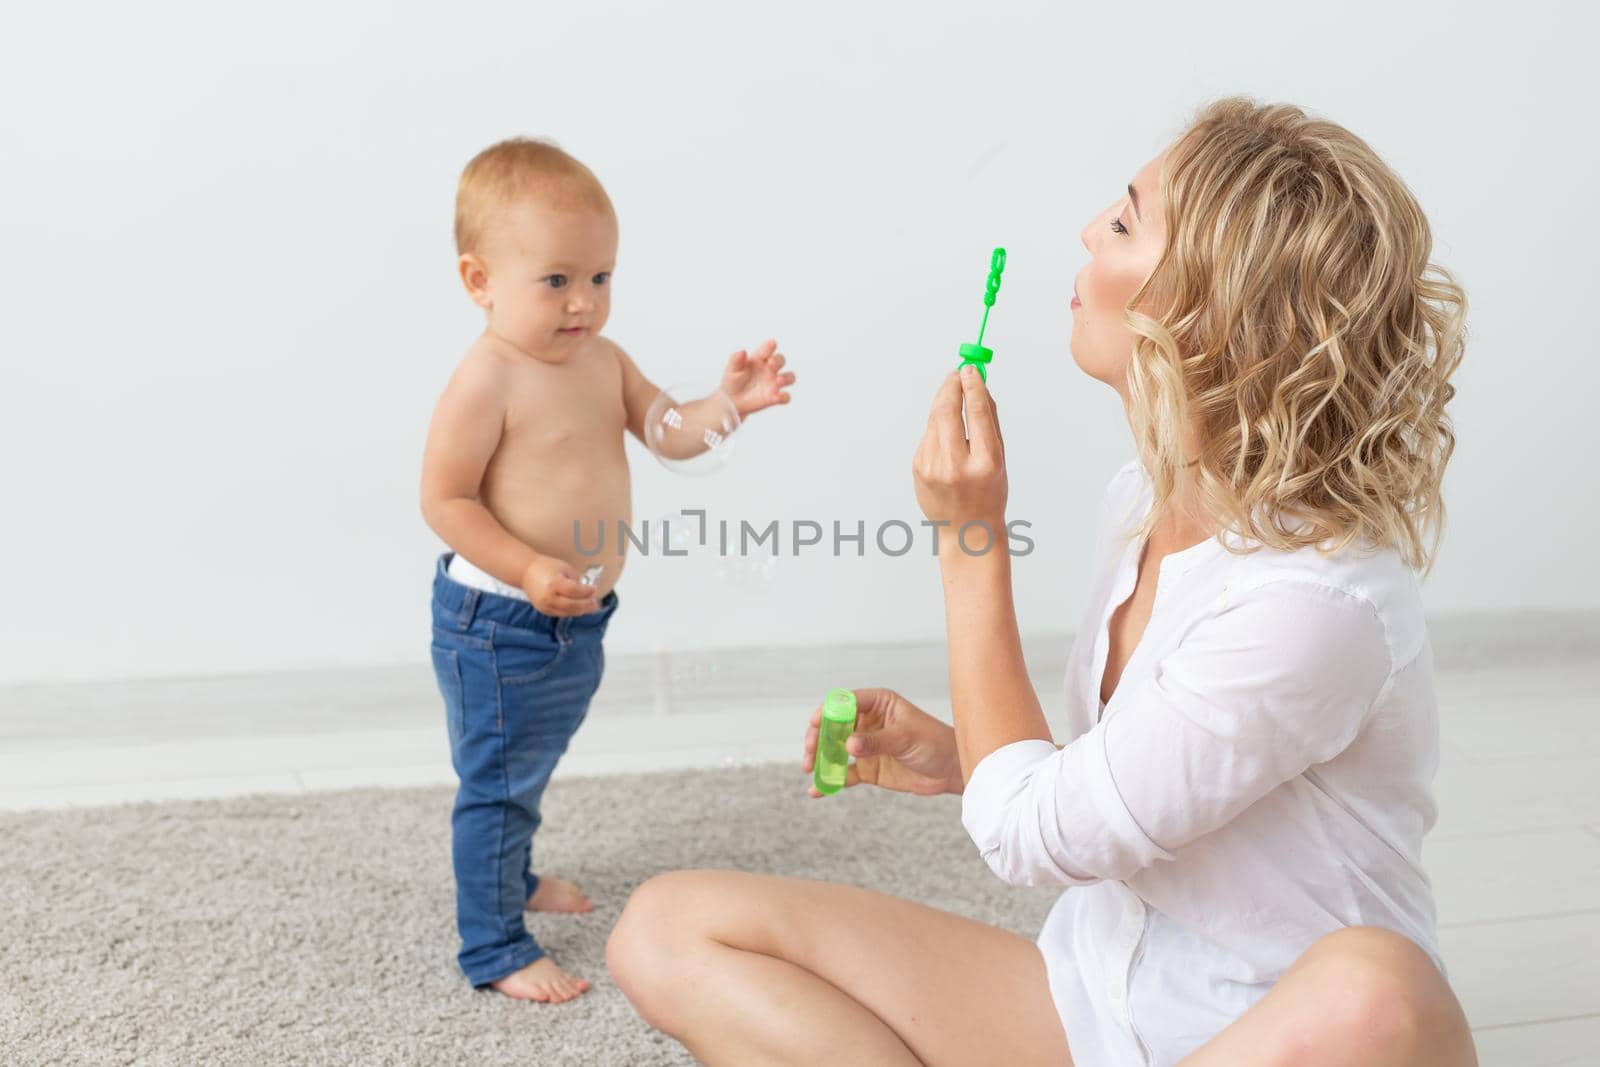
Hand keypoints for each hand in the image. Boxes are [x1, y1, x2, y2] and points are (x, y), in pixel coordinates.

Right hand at [520, 556, 598, 616]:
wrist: (526, 573)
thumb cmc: (546, 567)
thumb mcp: (564, 568)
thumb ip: (576, 580)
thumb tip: (588, 591)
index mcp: (554, 584)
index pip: (574, 591)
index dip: (586, 592)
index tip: (594, 589)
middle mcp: (549, 597)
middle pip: (572, 606)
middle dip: (586, 605)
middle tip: (596, 603)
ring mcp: (545, 606)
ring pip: (568, 612)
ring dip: (581, 610)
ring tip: (590, 606)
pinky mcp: (544, 611)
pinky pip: (561, 614)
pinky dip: (572, 611)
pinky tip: (579, 608)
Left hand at [720, 338, 794, 416]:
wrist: (731, 400)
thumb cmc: (732, 380)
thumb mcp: (731, 369)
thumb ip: (736, 359)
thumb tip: (742, 351)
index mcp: (759, 358)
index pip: (768, 349)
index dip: (771, 346)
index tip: (772, 344)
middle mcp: (769, 369)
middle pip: (781, 360)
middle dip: (778, 360)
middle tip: (771, 363)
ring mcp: (773, 383)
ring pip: (789, 377)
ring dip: (786, 378)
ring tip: (778, 380)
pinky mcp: (774, 397)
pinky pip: (785, 397)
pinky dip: (784, 396)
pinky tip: (777, 396)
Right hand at [802, 688, 962, 797]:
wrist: (950, 771)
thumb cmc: (935, 743)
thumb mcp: (905, 739)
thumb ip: (877, 741)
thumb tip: (848, 744)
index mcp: (878, 704)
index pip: (846, 701)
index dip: (828, 710)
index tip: (815, 723)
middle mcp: (867, 722)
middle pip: (833, 725)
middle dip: (817, 737)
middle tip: (809, 751)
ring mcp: (865, 746)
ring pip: (834, 749)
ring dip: (819, 758)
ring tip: (810, 770)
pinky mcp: (867, 768)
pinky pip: (843, 773)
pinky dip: (830, 781)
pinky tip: (817, 790)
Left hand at [912, 364, 1006, 529]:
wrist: (965, 529)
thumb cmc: (988, 491)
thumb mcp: (999, 459)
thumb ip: (989, 422)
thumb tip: (979, 385)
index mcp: (985, 463)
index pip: (976, 413)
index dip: (972, 386)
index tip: (970, 369)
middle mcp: (956, 465)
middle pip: (947, 411)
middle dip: (951, 387)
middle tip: (957, 374)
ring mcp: (933, 468)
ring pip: (935, 420)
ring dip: (943, 403)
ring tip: (954, 398)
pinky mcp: (918, 468)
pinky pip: (928, 436)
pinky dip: (937, 427)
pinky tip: (947, 436)